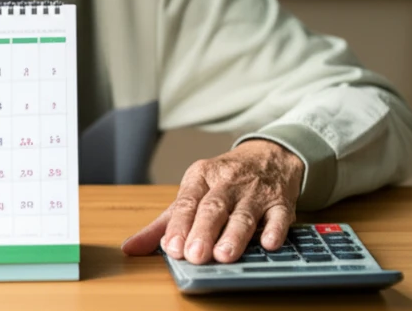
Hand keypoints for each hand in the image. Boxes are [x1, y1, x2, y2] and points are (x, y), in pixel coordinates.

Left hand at [121, 140, 303, 263]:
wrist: (268, 156)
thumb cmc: (223, 181)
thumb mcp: (192, 193)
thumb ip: (163, 224)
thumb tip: (130, 248)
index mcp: (200, 178)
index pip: (187, 202)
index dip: (180, 225)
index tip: (173, 247)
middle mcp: (227, 182)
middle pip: (213, 207)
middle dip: (203, 231)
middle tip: (195, 255)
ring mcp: (255, 192)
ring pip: (244, 214)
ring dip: (234, 235)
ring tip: (224, 255)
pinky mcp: (280, 202)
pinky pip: (279, 216)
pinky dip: (274, 230)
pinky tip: (268, 244)